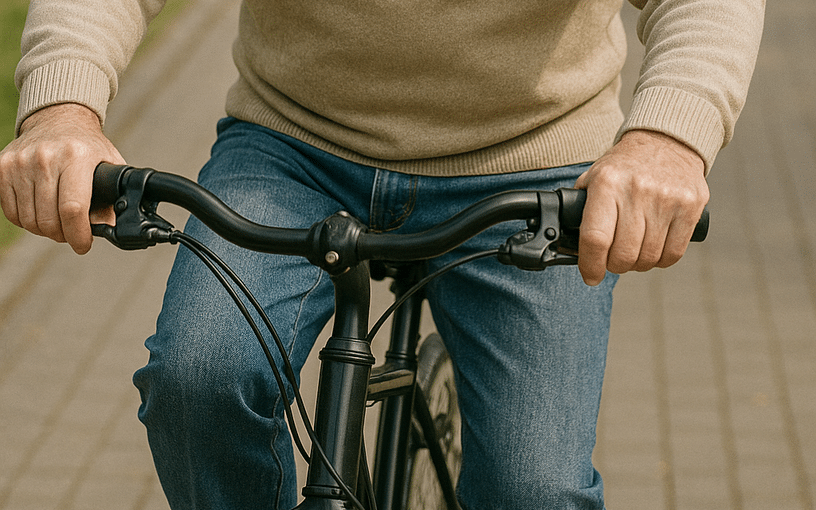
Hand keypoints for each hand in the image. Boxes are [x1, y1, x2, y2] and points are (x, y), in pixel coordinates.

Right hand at [0, 103, 123, 253]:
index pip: (73, 208)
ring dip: (45, 230)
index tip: (84, 245)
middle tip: (72, 234)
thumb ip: (113, 197)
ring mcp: (21, 162)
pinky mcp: (3, 167)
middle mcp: (45, 158)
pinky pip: (10, 210)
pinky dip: (26, 221)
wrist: (57, 119)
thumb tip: (110, 231)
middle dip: (63, 235)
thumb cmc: (87, 147)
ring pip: (28, 219)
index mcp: (77, 157)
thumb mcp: (110, 166)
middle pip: (48, 219)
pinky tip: (41, 214)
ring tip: (58, 224)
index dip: (78, 235)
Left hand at [574, 129, 708, 285]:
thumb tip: (569, 246)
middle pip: (623, 254)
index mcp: (607, 184)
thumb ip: (581, 209)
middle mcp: (637, 190)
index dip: (591, 265)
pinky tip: (653, 250)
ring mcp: (667, 199)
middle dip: (614, 266)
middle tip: (612, 261)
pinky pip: (673, 253)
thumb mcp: (594, 177)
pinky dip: (660, 260)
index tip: (591, 276)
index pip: (595, 238)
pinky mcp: (691, 206)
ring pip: (648, 258)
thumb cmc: (624, 167)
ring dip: (637, 264)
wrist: (667, 140)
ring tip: (633, 252)